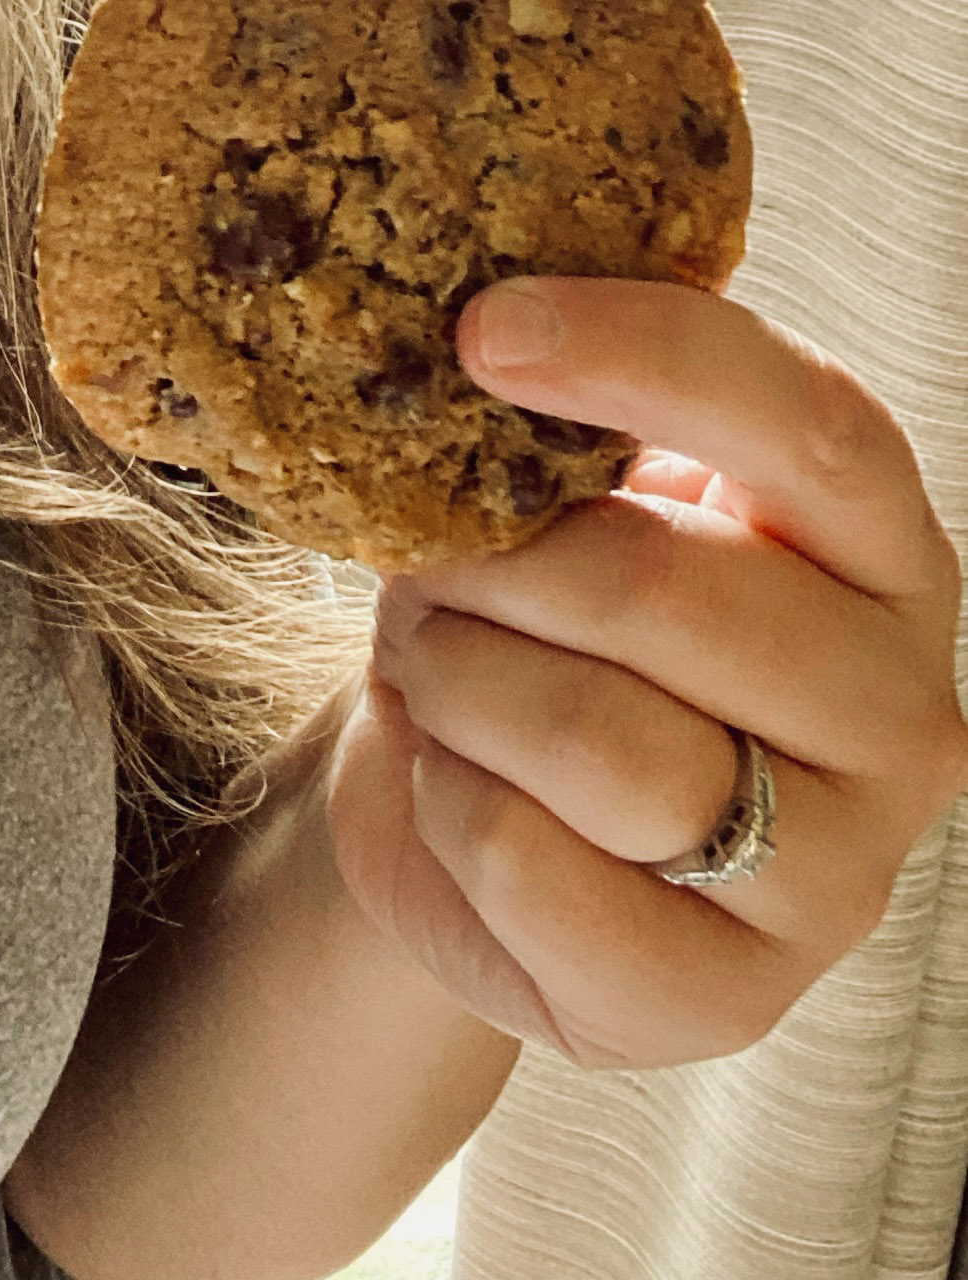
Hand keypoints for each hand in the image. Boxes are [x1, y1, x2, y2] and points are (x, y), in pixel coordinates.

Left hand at [325, 277, 967, 1067]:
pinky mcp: (722, 999)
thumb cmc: (552, 630)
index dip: (646, 353)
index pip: (811, 427)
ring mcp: (834, 877)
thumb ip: (582, 428)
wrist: (480, 829)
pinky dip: (445, 799)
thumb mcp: (583, 504)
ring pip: (593, 735)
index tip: (483, 326)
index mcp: (887, 555)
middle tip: (427, 566)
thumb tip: (489, 328)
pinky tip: (461, 788)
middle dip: (491, 563)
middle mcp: (900, 715)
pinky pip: (523, 859)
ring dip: (458, 678)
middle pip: (662, 587)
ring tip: (437, 670)